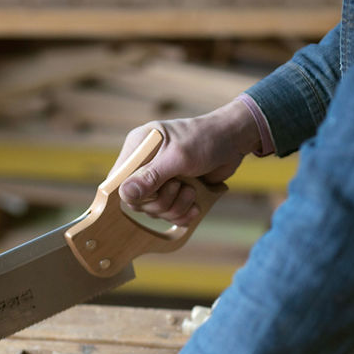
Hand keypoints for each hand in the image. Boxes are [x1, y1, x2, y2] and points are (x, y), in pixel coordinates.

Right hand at [113, 98, 260, 225]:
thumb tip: (125, 194)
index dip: (133, 194)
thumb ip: (151, 176)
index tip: (153, 193)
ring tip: (192, 191)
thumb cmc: (205, 139)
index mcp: (138, 148)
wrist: (235, 141)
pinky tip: (195, 205)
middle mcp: (145, 165)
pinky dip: (183, 213)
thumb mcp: (178, 156)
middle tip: (180, 187)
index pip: (119, 180)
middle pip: (138, 201)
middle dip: (162, 201)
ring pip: (155, 210)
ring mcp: (159, 180)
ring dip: (176, 207)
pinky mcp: (174, 191)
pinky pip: (170, 214)